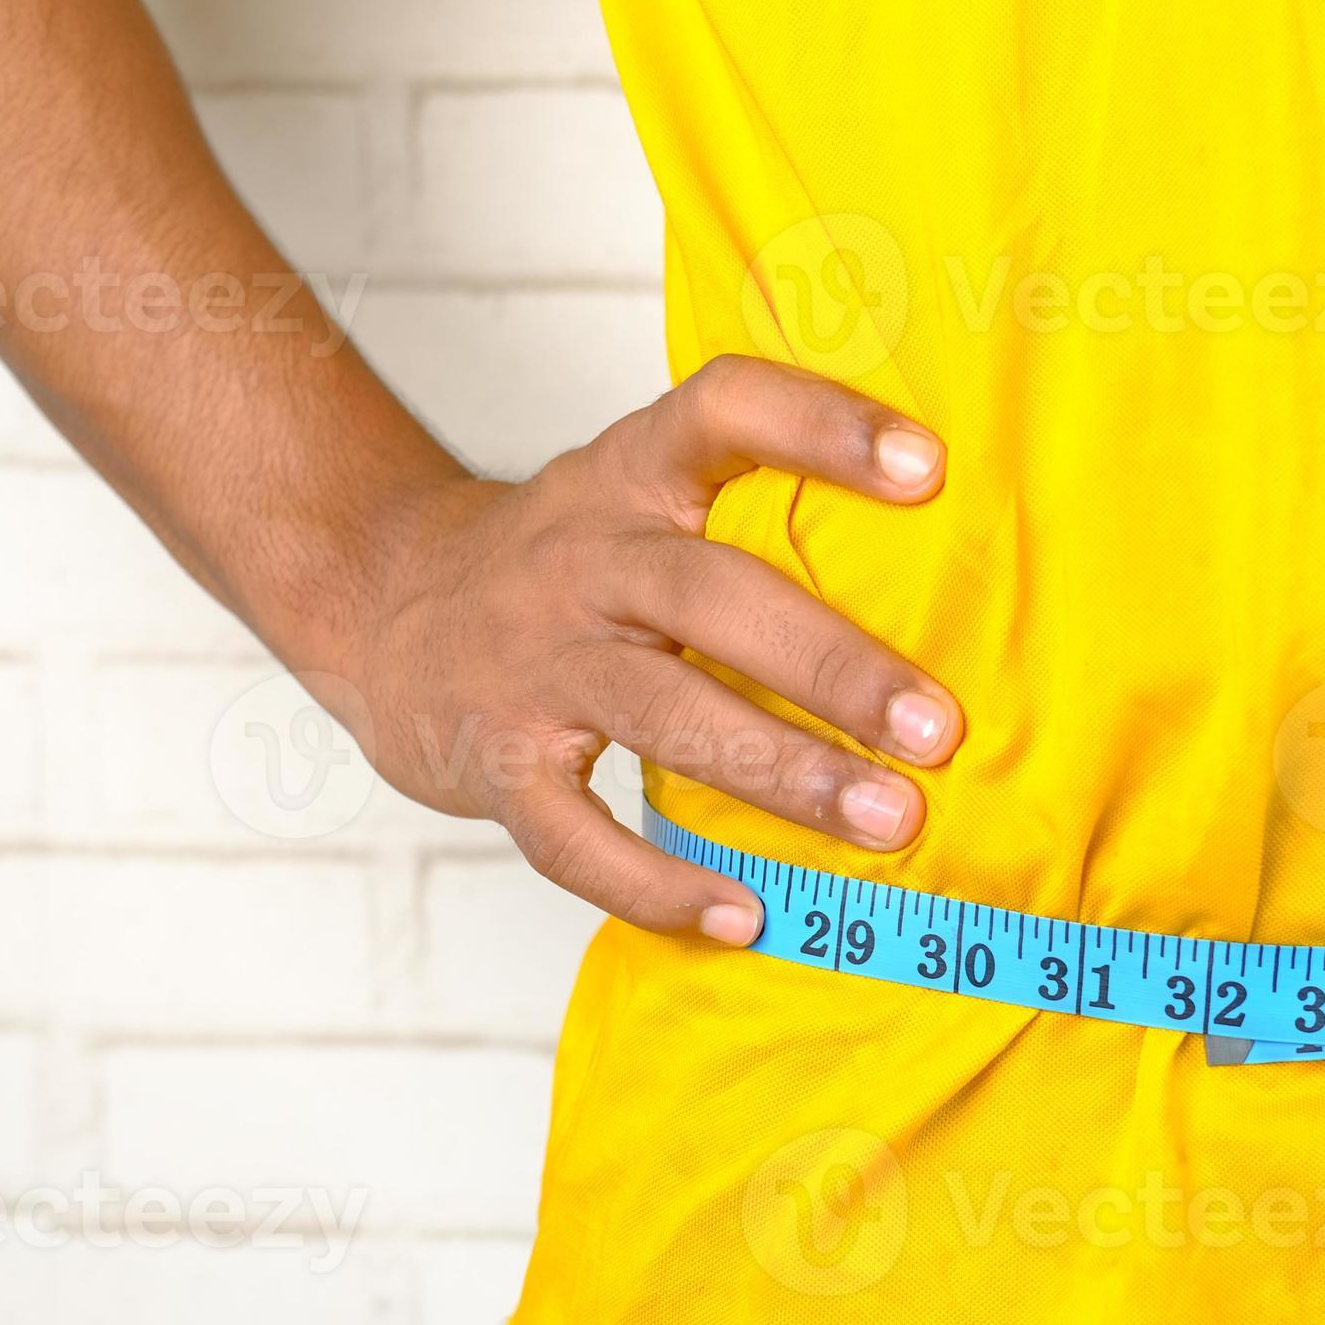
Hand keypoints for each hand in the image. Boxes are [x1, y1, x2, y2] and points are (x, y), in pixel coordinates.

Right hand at [293, 355, 961, 942]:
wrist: (378, 601)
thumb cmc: (566, 563)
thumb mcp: (635, 494)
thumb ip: (748, 510)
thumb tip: (947, 572)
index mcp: (630, 475)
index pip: (722, 412)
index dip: (821, 428)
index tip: (929, 468)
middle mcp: (581, 556)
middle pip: (712, 595)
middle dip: (833, 664)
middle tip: (938, 729)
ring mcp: (532, 660)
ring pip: (662, 713)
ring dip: (782, 771)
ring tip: (887, 822)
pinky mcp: (492, 760)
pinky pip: (572, 835)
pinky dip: (657, 882)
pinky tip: (743, 913)